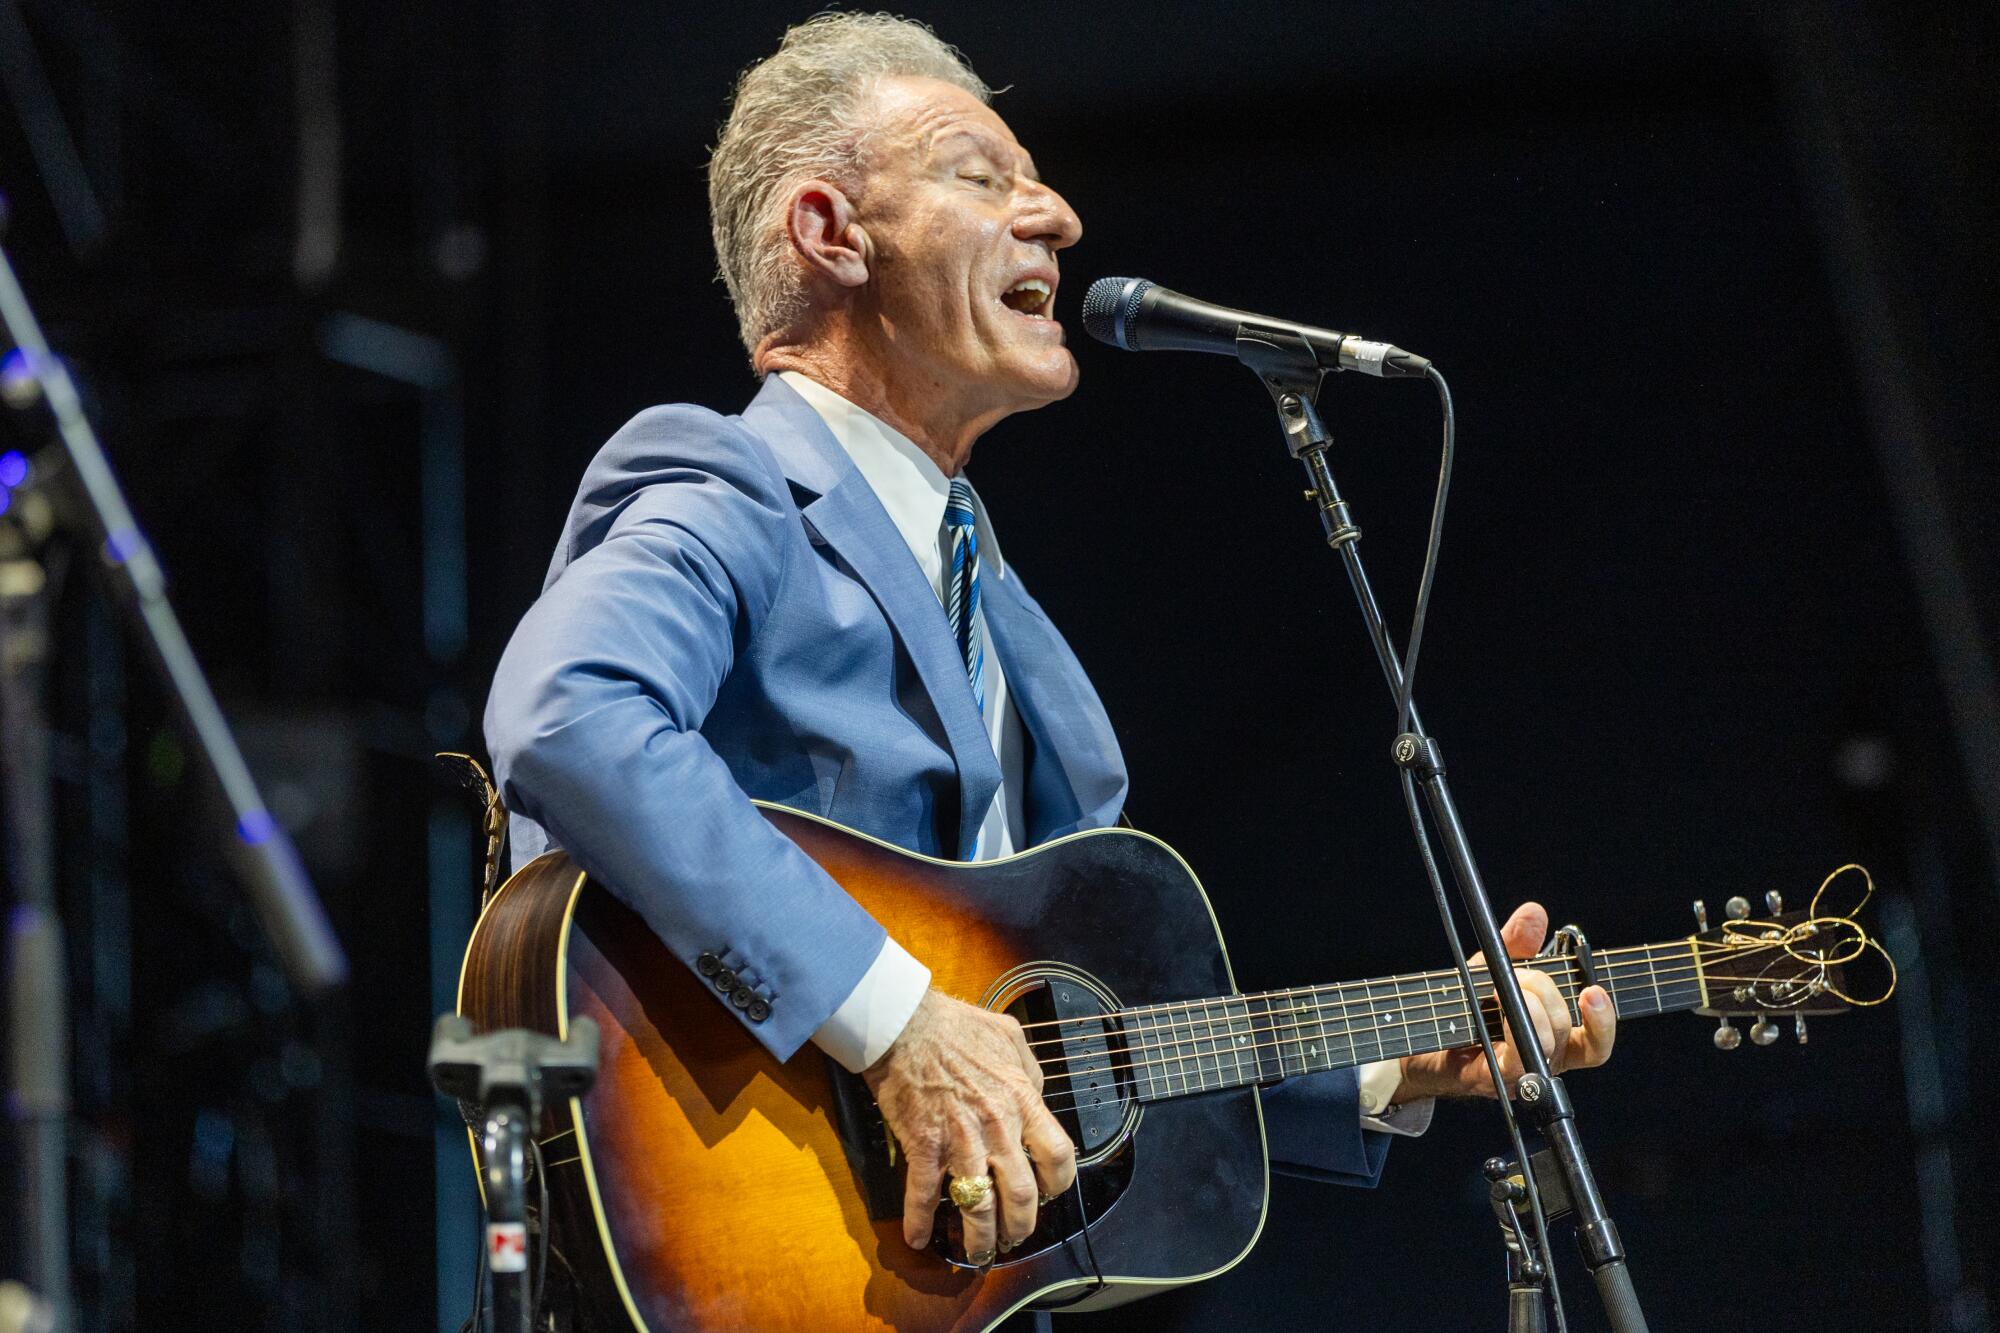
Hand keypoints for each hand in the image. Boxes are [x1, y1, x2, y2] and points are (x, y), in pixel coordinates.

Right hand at [862, 989, 1077, 1259]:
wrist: (903, 1022)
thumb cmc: (955, 1025)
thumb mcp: (1009, 1035)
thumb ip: (1029, 1069)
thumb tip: (1035, 1090)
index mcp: (1021, 1099)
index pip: (1058, 1155)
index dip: (1059, 1183)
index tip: (1050, 1193)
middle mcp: (997, 1126)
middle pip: (1021, 1194)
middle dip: (1021, 1225)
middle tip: (1015, 1236)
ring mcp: (959, 1140)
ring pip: (979, 1207)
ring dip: (979, 1238)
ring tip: (978, 1252)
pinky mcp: (923, 1146)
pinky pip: (923, 1194)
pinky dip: (919, 1222)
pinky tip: (917, 1238)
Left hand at [1394, 902, 1615, 1101]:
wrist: (1422, 1033)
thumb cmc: (1464, 1005)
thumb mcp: (1490, 966)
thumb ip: (1516, 942)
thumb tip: (1534, 913)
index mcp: (1554, 1037)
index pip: (1595, 1041)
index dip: (1604, 1020)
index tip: (1593, 990)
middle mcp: (1544, 1059)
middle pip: (1567, 1029)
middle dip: (1545, 990)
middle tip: (1519, 974)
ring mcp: (1521, 1073)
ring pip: (1547, 1042)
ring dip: (1529, 1005)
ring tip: (1499, 987)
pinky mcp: (1496, 1079)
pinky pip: (1518, 1060)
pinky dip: (1512, 1026)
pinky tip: (1498, 1005)